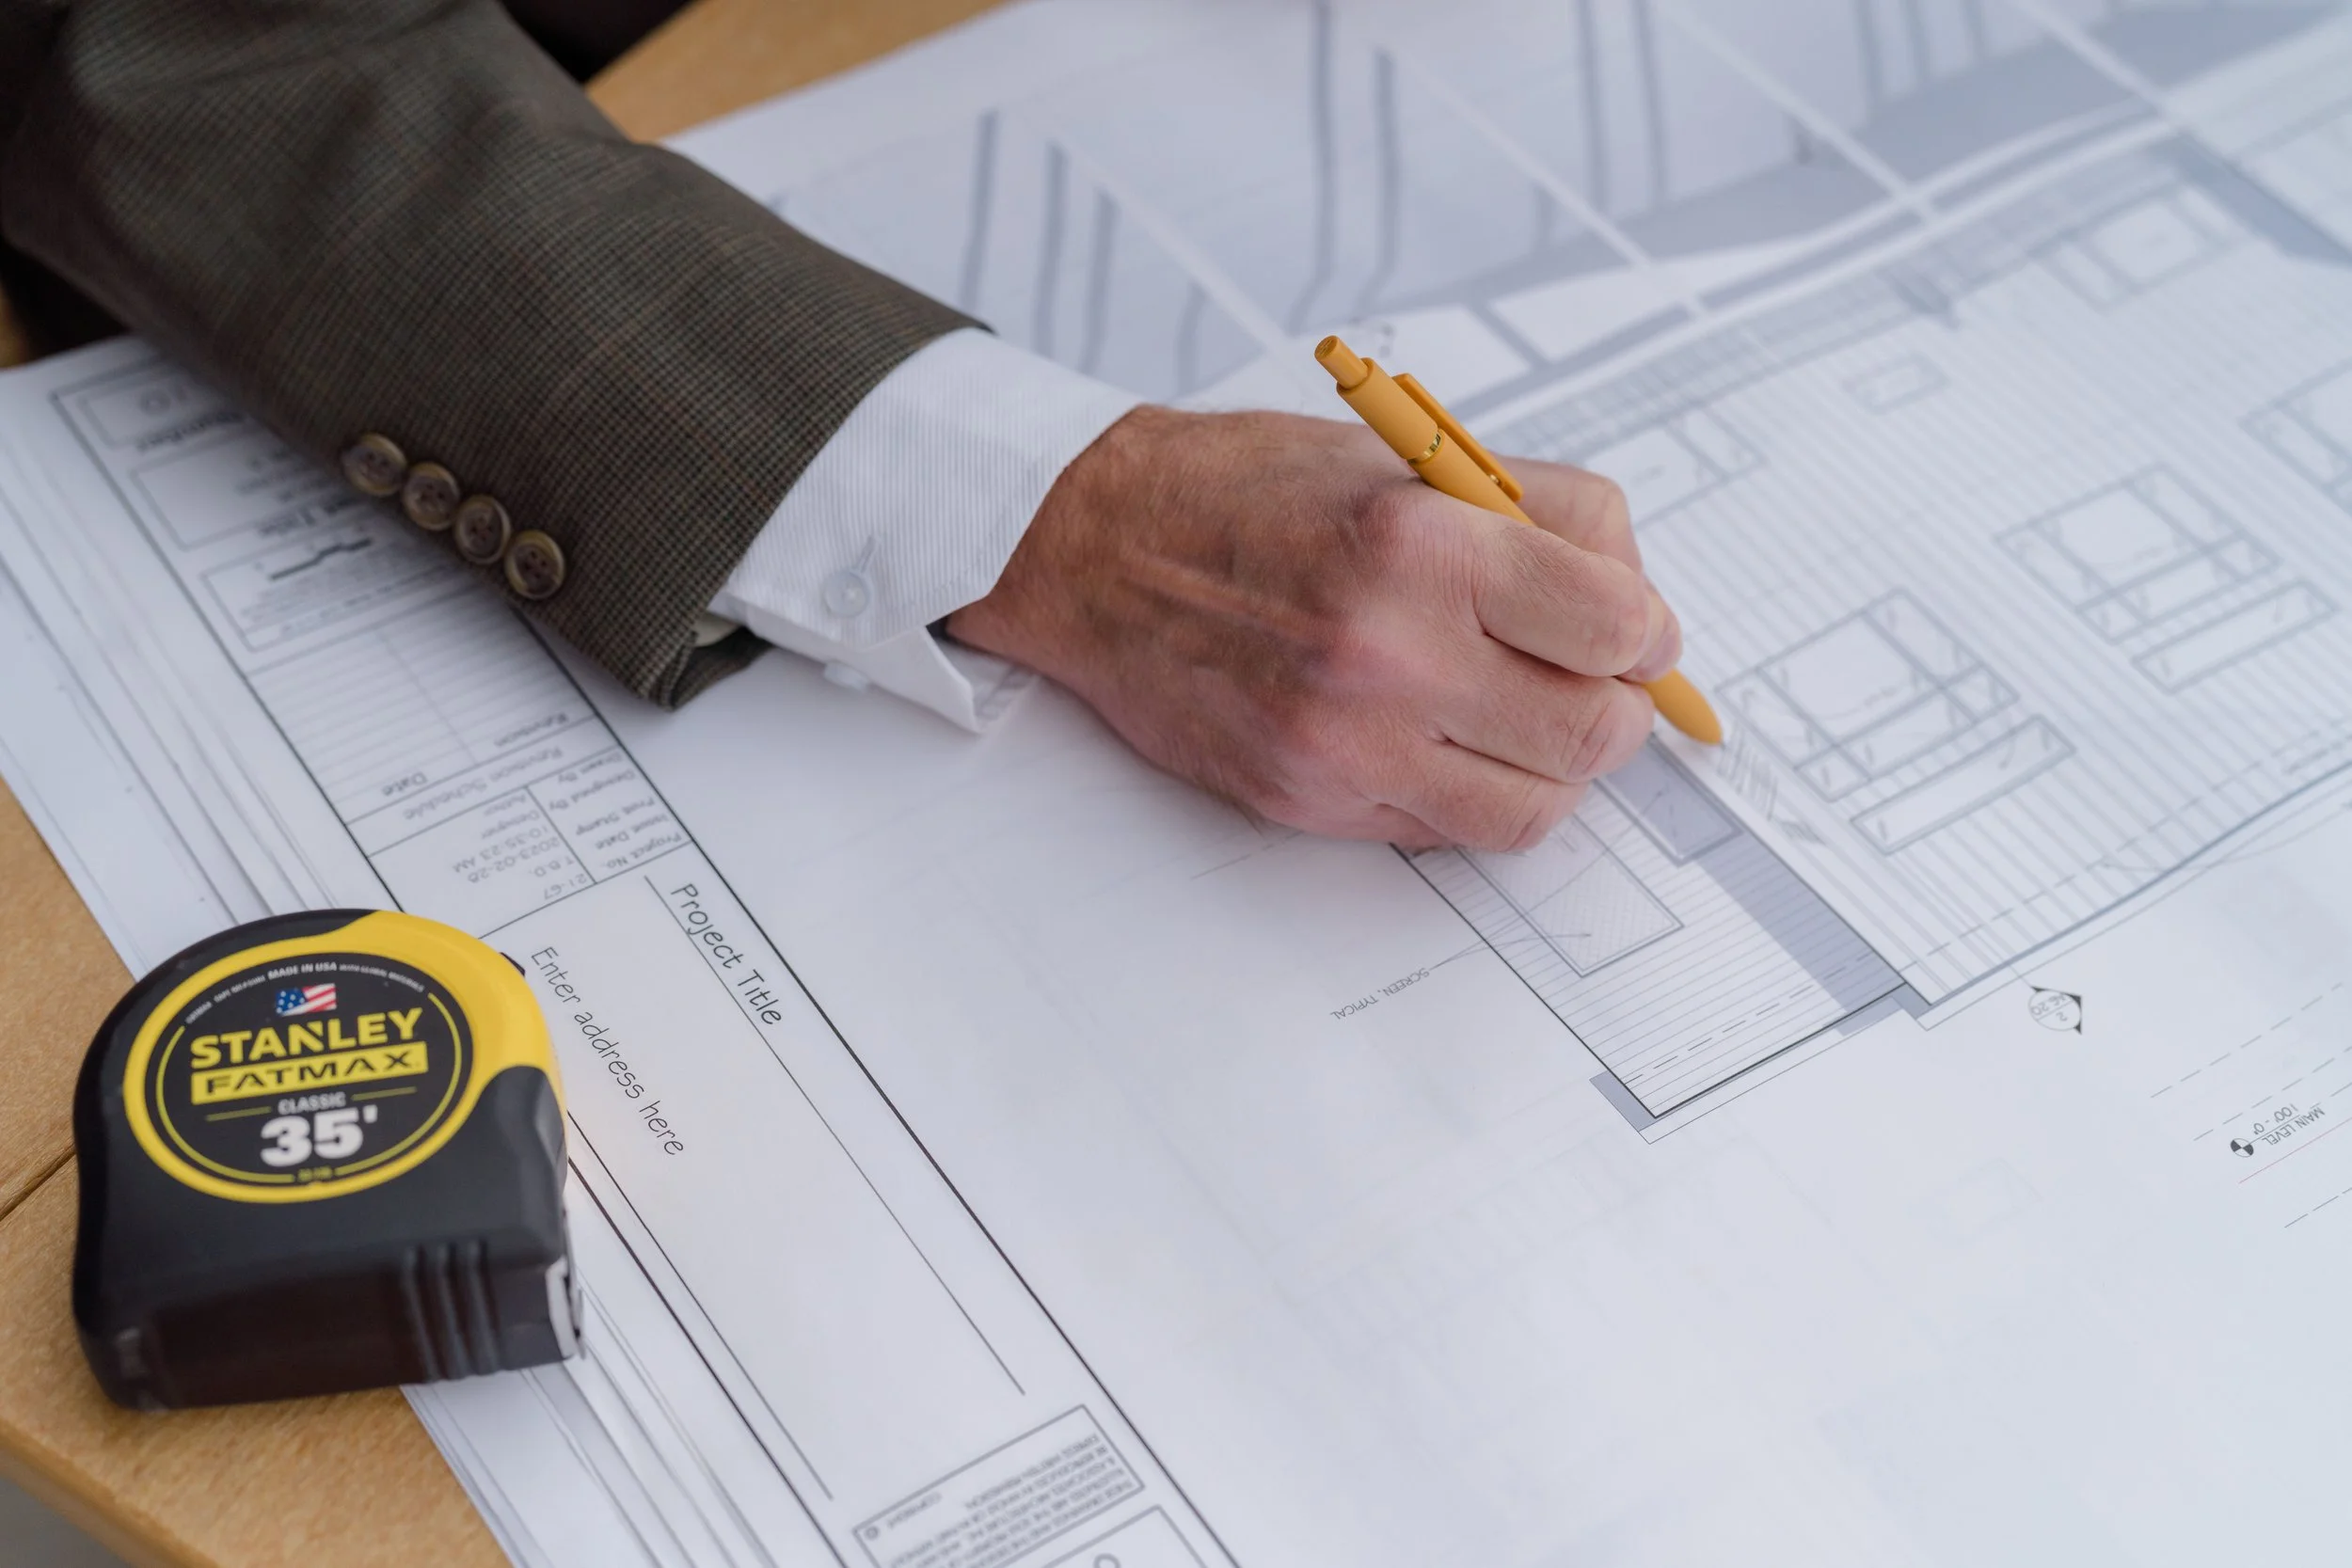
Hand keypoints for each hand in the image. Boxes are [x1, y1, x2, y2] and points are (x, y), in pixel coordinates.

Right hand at [947, 406, 1681, 851]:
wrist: (1100, 553)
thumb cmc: (1250, 494)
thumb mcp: (1409, 457)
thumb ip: (1541, 516)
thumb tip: (1640, 604)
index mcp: (1421, 543)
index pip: (1616, 623)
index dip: (1646, 631)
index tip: (1635, 628)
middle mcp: (1386, 652)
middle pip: (1592, 731)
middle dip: (1615, 707)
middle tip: (1592, 678)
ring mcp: (1347, 742)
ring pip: (1536, 805)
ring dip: (1555, 765)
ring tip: (1523, 712)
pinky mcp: (1313, 799)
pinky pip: (1452, 829)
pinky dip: (1477, 791)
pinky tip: (1449, 735)